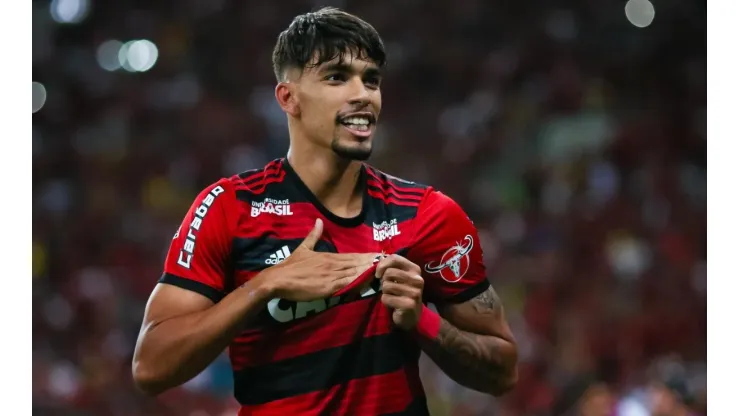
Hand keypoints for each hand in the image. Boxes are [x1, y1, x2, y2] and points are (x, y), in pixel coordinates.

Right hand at [259, 218, 378, 301]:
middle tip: (388, 261)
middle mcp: (333, 265)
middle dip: (372, 262)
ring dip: (369, 271)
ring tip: (383, 270)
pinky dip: (359, 282)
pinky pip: (347, 285)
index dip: (366, 256)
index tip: (379, 255)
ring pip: (355, 273)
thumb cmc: (290, 266)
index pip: (352, 256)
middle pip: (357, 263)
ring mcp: (332, 276)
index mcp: (329, 257)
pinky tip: (369, 281)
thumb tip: (318, 220)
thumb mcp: (303, 248)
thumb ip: (313, 236)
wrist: (278, 280)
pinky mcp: (329, 288)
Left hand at [376, 254, 424, 329]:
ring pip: (386, 285)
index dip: (382, 264)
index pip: (395, 258)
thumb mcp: (400, 277)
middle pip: (389, 272)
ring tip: (392, 296)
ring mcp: (414, 292)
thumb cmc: (402, 293)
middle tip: (388, 288)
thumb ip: (391, 267)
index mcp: (415, 269)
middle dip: (383, 281)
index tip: (378, 273)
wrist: (411, 315)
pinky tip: (393, 304)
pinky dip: (385, 301)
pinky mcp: (408, 304)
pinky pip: (386, 298)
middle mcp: (417, 279)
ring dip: (384, 292)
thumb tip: (378, 261)